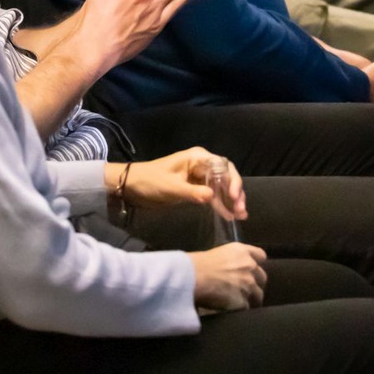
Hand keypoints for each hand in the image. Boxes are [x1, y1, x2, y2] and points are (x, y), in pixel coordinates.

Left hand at [114, 148, 247, 218]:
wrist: (132, 186)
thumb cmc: (150, 181)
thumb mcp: (171, 187)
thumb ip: (193, 192)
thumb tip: (212, 197)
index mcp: (197, 157)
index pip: (223, 166)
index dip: (232, 180)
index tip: (235, 197)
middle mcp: (201, 165)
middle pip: (226, 176)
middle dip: (236, 192)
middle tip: (241, 209)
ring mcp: (199, 177)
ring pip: (222, 187)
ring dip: (231, 200)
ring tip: (241, 216)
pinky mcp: (196, 188)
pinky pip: (213, 195)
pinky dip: (221, 205)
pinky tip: (230, 216)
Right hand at [189, 244, 266, 311]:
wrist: (193, 277)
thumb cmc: (198, 263)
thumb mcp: (219, 253)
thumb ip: (232, 260)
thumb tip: (232, 268)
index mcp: (242, 252)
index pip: (261, 256)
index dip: (257, 263)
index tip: (251, 269)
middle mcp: (249, 266)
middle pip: (262, 277)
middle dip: (255, 282)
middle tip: (244, 287)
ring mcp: (249, 284)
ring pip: (258, 295)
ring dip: (251, 298)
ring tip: (240, 301)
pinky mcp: (243, 301)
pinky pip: (246, 307)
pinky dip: (240, 308)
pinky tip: (232, 308)